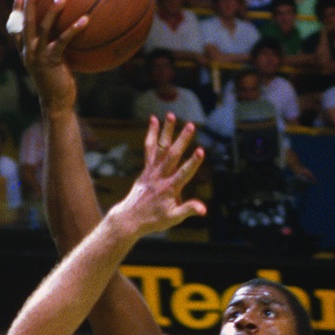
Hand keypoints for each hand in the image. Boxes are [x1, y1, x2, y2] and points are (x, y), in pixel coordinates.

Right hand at [12, 0, 86, 111]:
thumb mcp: (53, 63)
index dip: (16, 9)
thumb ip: (55, 47)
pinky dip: (74, 29)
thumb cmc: (57, 83)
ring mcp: (38, 56)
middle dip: (30, 3)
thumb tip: (68, 33)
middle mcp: (29, 51)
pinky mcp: (51, 62)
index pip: (16, 26)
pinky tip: (85, 20)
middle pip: (26, 22)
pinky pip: (63, 41)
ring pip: (43, 28)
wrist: (56, 103)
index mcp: (26, 50)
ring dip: (53, 11)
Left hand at [110, 114, 206, 236]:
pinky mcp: (146, 168)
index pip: (183, 173)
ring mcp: (151, 170)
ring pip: (160, 147)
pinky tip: (154, 120)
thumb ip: (188, 210)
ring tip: (171, 115)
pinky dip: (152, 134)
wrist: (130, 218)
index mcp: (169, 189)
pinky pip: (149, 148)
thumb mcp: (173, 218)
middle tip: (191, 125)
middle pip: (172, 155)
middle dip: (182, 140)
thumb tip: (204, 210)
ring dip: (166, 131)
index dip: (193, 162)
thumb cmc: (154, 219)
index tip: (201, 150)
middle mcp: (160, 176)